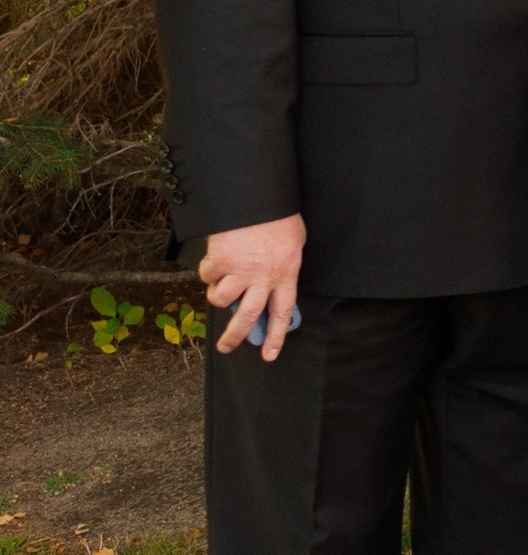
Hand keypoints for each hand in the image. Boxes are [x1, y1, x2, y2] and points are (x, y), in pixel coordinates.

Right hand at [199, 213, 305, 360]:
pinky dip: (208, 270)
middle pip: (247, 317)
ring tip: (222, 280)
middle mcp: (264, 278)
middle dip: (235, 336)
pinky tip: (216, 257)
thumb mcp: (293, 246)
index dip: (275, 336)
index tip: (268, 355)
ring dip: (217, 293)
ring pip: (220, 298)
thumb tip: (272, 290)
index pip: (282, 312)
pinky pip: (206, 276)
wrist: (258, 198)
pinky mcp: (220, 261)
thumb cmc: (279, 219)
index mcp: (286, 274)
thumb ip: (284, 269)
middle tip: (226, 347)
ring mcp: (240, 271)